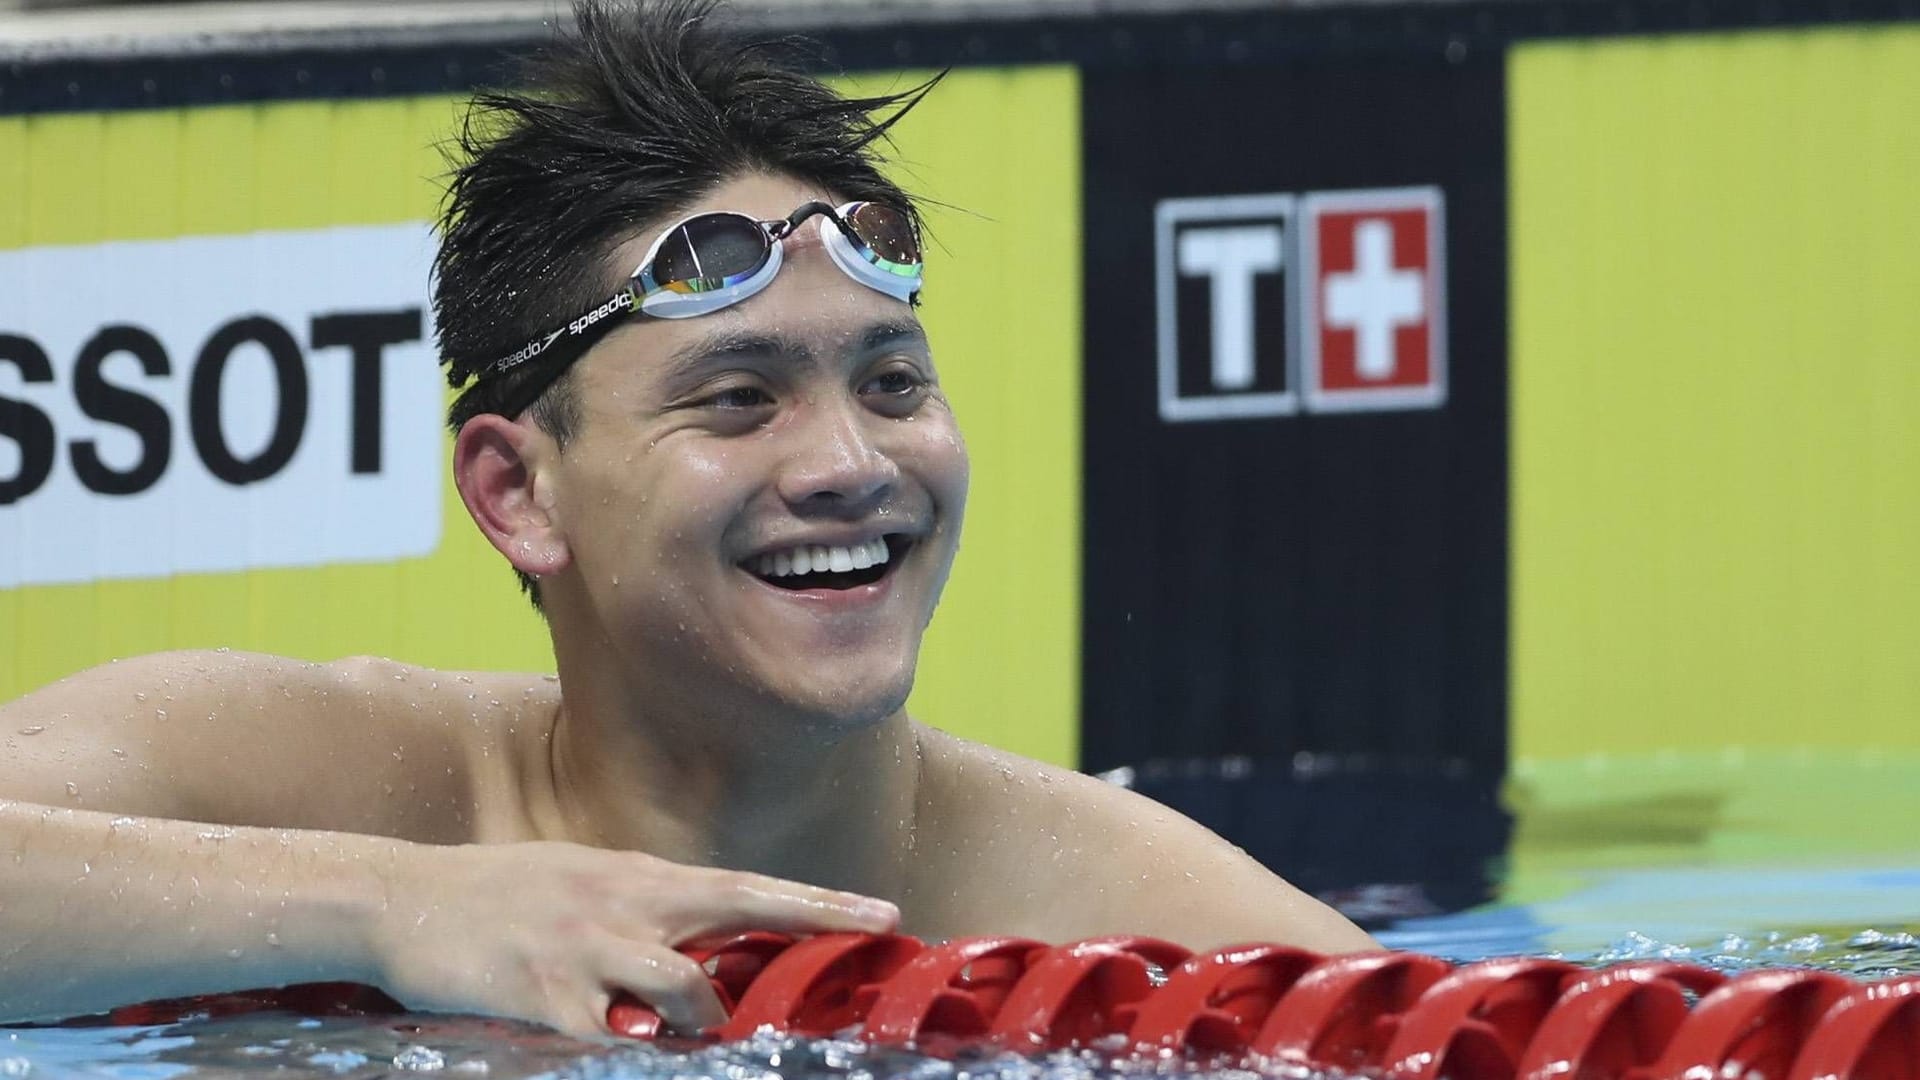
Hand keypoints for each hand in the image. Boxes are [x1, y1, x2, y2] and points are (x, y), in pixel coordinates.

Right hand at [368, 841, 898, 1036]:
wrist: (401, 897)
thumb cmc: (501, 893)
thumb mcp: (584, 877)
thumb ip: (647, 907)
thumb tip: (707, 939)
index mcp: (636, 877)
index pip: (746, 886)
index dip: (818, 902)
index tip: (883, 912)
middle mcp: (619, 907)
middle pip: (726, 935)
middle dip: (776, 967)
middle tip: (817, 987)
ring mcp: (580, 952)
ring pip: (679, 993)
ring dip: (693, 1023)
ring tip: (676, 1033)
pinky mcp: (538, 999)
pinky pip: (606, 1041)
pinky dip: (625, 1052)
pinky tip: (616, 1048)